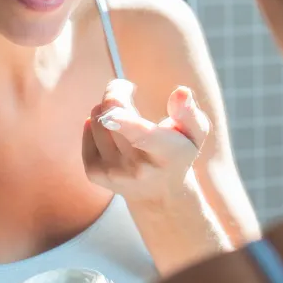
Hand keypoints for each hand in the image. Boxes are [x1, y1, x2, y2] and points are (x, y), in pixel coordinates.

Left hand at [82, 79, 210, 205]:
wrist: (160, 194)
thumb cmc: (178, 152)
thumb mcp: (195, 133)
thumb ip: (188, 112)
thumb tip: (181, 91)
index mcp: (165, 154)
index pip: (142, 136)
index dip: (124, 121)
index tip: (112, 108)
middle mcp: (137, 167)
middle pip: (110, 116)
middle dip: (115, 92)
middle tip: (127, 88)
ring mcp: (113, 172)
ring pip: (97, 119)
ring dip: (107, 108)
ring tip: (122, 113)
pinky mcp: (94, 173)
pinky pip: (88, 130)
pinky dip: (97, 122)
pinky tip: (112, 129)